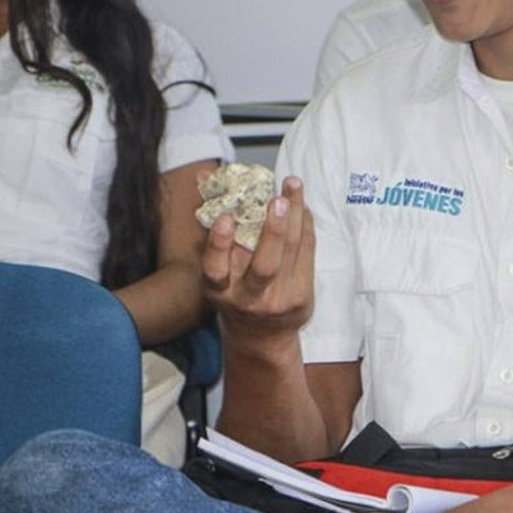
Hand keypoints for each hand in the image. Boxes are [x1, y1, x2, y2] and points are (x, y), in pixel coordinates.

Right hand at [200, 176, 315, 344]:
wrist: (261, 337)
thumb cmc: (235, 291)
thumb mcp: (218, 273)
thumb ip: (216, 230)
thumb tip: (206, 175)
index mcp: (220, 291)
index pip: (215, 269)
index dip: (219, 243)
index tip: (226, 217)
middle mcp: (249, 299)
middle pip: (265, 265)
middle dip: (274, 230)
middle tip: (278, 199)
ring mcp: (279, 299)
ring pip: (292, 252)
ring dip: (295, 215)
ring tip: (293, 185)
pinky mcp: (302, 296)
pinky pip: (307, 253)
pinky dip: (306, 226)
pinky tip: (302, 207)